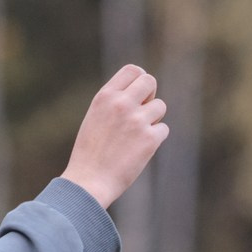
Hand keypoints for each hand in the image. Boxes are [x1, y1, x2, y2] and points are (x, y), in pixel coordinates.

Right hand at [62, 65, 167, 209]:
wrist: (89, 181)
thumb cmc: (90, 153)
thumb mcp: (95, 117)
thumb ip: (114, 102)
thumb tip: (141, 93)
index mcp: (105, 96)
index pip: (132, 70)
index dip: (139, 80)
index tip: (138, 94)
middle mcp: (121, 104)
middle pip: (150, 81)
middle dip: (150, 95)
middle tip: (142, 112)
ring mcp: (137, 120)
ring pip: (160, 106)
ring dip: (152, 119)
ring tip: (135, 137)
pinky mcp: (150, 139)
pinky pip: (163, 129)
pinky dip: (155, 139)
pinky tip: (138, 150)